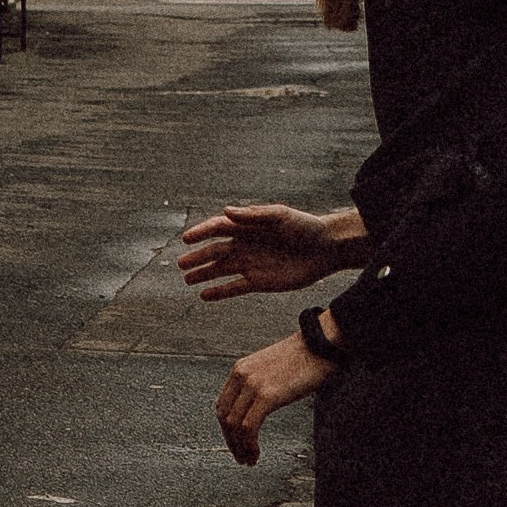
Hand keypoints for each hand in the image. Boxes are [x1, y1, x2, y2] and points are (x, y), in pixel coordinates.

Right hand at [179, 201, 365, 302]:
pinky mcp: (259, 281)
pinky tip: (204, 295)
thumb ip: (253, 215)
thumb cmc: (304, 226)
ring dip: (204, 273)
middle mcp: (245, 244)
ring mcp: (251, 263)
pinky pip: (234, 288)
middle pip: (215, 250)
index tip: (186, 239)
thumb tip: (226, 211)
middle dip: (198, 256)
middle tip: (180, 262)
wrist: (326, 249)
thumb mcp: (280, 216)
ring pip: (221, 269)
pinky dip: (219, 292)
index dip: (202, 232)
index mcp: (248, 225)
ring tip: (186, 278)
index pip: (218, 228)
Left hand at [217, 327, 335, 465]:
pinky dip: (249, 445)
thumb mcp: (272, 369)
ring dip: (240, 447)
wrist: (321, 344)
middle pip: (225, 417)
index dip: (226, 429)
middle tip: (241, 457)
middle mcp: (242, 375)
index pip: (222, 405)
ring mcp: (253, 385)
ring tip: (249, 459)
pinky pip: (249, 427)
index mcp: (241, 368)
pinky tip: (256, 453)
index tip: (235, 442)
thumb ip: (259, 384)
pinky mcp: (267, 396)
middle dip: (231, 441)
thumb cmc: (304, 357)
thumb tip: (256, 409)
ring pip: (234, 425)